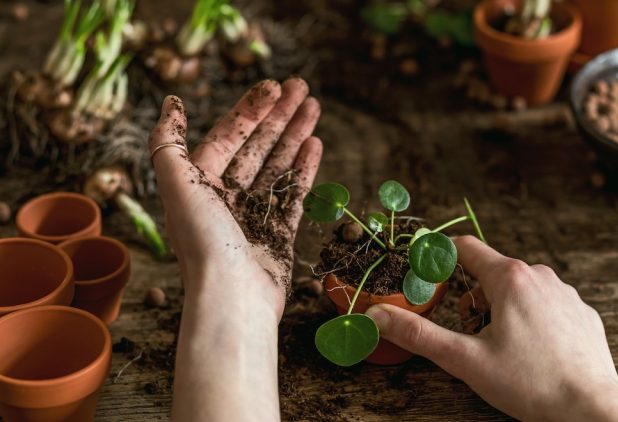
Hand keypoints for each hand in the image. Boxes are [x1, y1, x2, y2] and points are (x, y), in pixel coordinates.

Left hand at [150, 78, 321, 421]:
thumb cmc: (204, 242)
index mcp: (199, 183)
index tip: (275, 86)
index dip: (250, 109)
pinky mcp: (277, 233)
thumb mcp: (177, 185)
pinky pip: (292, 193)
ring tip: (314, 107)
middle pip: (256, 146)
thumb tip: (170, 103)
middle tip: (302, 87)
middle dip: (278, 116)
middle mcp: (225, 197)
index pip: (228, 135)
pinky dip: (304, 168)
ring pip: (277, 165)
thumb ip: (168, 143)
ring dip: (294, 135)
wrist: (233, 298)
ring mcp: (253, 215)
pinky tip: (315, 144)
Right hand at [365, 236, 617, 421]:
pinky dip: (532, 322)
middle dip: (473, 302)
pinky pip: (546, 306)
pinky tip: (535, 354)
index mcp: (510, 278)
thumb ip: (418, 335)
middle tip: (474, 339)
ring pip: (519, 291)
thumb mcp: (465, 360)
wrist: (590, 409)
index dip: (440, 257)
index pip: (466, 248)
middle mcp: (541, 276)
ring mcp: (566, 293)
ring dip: (502, 312)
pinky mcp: (582, 313)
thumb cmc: (529, 384)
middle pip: (491, 274)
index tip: (427, 274)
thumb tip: (378, 316)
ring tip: (506, 352)